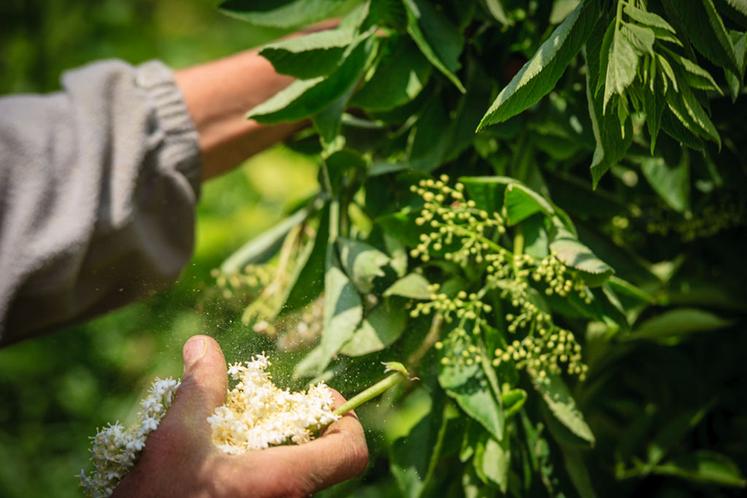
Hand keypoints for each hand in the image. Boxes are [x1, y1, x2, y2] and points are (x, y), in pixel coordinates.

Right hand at [112, 336, 368, 497]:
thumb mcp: (176, 438)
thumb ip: (199, 388)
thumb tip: (203, 344)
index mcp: (284, 480)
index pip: (351, 452)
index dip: (344, 418)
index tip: (318, 398)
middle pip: (324, 457)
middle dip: (300, 424)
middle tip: (269, 407)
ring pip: (299, 473)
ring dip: (277, 446)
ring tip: (239, 431)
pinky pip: (278, 488)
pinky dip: (263, 466)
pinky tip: (224, 458)